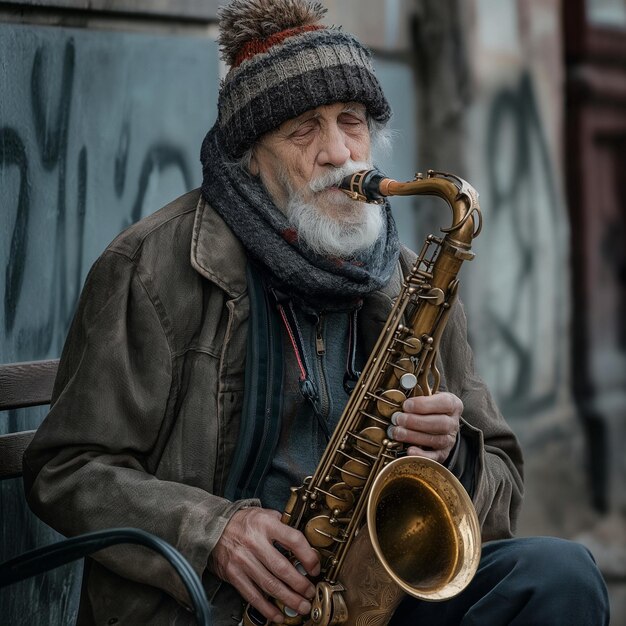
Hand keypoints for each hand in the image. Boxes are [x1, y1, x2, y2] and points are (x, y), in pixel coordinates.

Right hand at [210, 507, 319, 623]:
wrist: (213, 527)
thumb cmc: (242, 521)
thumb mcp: (264, 514)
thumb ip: (283, 525)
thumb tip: (305, 542)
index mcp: (265, 524)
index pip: (293, 540)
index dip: (308, 556)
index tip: (315, 567)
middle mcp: (254, 542)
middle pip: (282, 568)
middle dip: (300, 584)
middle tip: (310, 592)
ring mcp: (243, 560)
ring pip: (269, 584)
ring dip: (288, 598)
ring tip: (300, 606)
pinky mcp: (234, 574)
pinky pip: (253, 595)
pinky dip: (266, 608)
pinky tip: (277, 614)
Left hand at [387, 391, 461, 463]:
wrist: (438, 423)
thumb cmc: (430, 408)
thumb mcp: (429, 397)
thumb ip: (419, 394)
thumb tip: (401, 393)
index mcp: (453, 405)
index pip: (444, 403)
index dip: (424, 404)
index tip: (406, 405)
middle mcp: (453, 423)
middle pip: (440, 423)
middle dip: (416, 421)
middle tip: (399, 419)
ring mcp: (449, 439)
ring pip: (436, 439)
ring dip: (414, 436)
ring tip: (397, 432)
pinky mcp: (443, 453)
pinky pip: (435, 457)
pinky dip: (422, 454)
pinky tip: (409, 450)